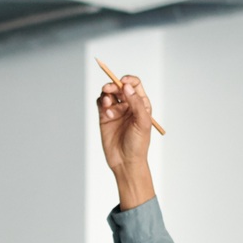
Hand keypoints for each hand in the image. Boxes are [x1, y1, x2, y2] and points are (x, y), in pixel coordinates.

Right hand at [97, 74, 155, 208]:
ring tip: (107, 104)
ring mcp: (116, 111)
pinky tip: (106, 112)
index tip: (123, 82)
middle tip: (109, 89)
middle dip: (113, 85)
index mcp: (141, 104)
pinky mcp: (105, 117)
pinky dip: (101, 103)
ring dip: (106, 94)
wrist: (125, 162)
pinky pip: (101, 103)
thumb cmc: (138, 144)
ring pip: (109, 93)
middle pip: (119, 87)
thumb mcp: (142, 122)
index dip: (128, 80)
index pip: (135, 84)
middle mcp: (128, 105)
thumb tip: (127, 87)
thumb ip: (136, 103)